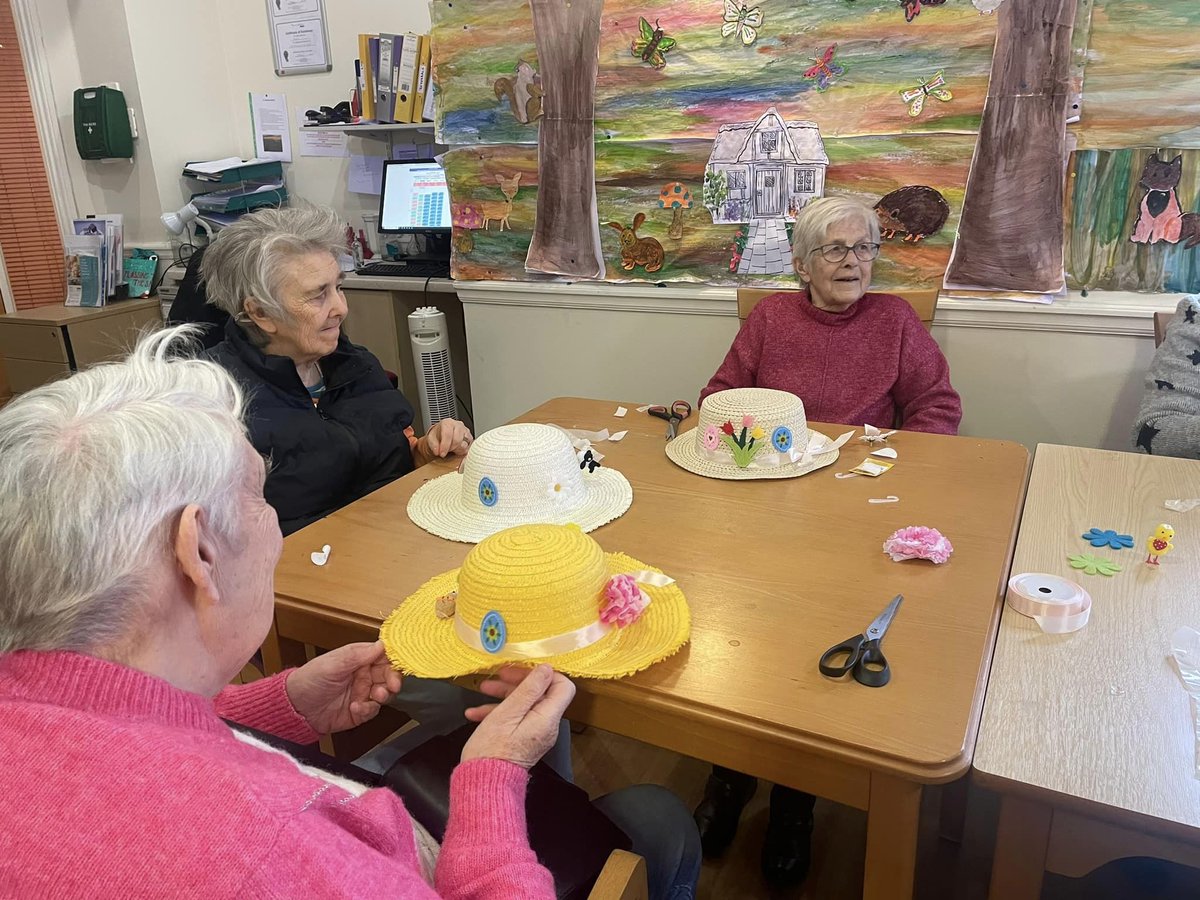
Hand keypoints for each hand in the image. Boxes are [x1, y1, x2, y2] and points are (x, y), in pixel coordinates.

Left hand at [285, 641, 402, 734]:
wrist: (295, 708)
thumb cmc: (309, 680)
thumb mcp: (333, 664)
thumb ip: (358, 655)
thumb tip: (381, 644)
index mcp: (358, 658)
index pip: (383, 655)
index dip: (394, 659)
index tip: (398, 665)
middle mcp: (363, 675)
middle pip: (389, 675)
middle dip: (393, 680)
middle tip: (392, 686)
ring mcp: (362, 693)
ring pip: (385, 693)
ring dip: (383, 695)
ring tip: (374, 696)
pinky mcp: (360, 711)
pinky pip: (373, 710)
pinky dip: (368, 710)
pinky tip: (355, 708)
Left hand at [422, 419, 472, 459]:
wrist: (442, 434)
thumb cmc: (437, 436)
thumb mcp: (431, 439)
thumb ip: (433, 445)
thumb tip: (437, 451)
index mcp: (448, 423)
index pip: (448, 434)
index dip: (445, 446)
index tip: (441, 453)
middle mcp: (458, 425)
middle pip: (457, 440)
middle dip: (451, 448)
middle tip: (446, 451)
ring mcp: (465, 431)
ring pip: (464, 445)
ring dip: (457, 450)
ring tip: (451, 449)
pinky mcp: (470, 438)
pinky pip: (469, 448)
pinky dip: (462, 451)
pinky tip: (456, 449)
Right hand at [460, 665, 575, 768]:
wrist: (483, 785)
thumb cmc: (492, 749)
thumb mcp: (508, 713)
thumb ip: (529, 689)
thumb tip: (547, 669)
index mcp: (547, 718)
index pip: (563, 687)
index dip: (546, 674)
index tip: (524, 669)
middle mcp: (546, 726)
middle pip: (540, 693)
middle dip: (518, 681)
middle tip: (499, 674)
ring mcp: (535, 734)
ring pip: (524, 704)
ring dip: (503, 695)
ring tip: (482, 689)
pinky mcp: (522, 740)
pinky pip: (516, 719)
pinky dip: (498, 712)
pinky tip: (476, 713)